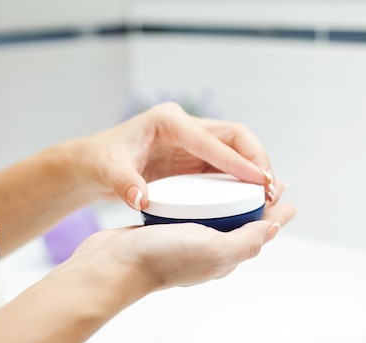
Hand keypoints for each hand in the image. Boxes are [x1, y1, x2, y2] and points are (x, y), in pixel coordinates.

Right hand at [67, 201, 296, 301]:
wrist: (114, 265)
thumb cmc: (163, 259)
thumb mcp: (215, 250)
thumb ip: (247, 239)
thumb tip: (275, 228)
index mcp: (225, 255)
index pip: (259, 229)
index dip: (275, 210)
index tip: (286, 188)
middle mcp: (209, 249)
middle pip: (242, 222)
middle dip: (258, 202)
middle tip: (269, 180)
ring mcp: (187, 240)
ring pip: (218, 217)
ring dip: (232, 200)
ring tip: (240, 180)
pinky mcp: (166, 231)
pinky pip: (192, 212)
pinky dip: (204, 199)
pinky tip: (200, 188)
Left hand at [71, 102, 279, 210]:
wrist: (95, 162)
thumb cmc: (101, 161)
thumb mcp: (108, 171)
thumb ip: (123, 182)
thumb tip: (140, 198)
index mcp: (169, 121)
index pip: (212, 140)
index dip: (238, 161)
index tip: (259, 180)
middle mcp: (186, 126)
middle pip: (236, 135)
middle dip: (257, 159)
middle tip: (270, 188)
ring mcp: (194, 140)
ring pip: (238, 148)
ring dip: (255, 168)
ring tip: (268, 194)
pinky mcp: (196, 156)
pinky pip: (228, 163)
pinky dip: (244, 177)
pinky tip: (254, 195)